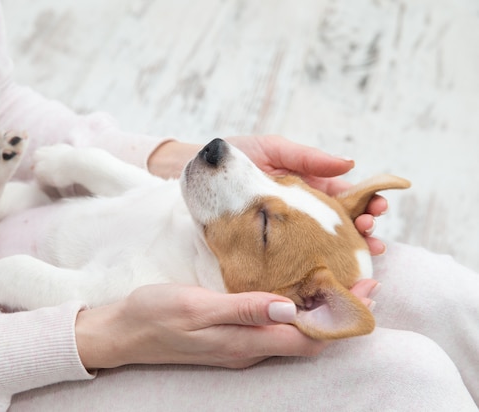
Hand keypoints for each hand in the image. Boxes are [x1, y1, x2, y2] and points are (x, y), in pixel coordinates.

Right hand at [75, 280, 377, 369]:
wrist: (123, 333)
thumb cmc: (155, 315)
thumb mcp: (196, 305)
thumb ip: (243, 309)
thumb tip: (289, 307)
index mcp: (244, 342)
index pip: (308, 338)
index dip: (342, 318)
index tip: (367, 289)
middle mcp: (249, 350)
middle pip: (308, 338)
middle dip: (339, 314)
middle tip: (363, 280)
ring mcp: (240, 346)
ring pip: (293, 334)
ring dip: (320, 312)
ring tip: (337, 280)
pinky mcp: (231, 337)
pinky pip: (274, 329)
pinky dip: (295, 310)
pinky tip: (295, 289)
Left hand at [225, 135, 387, 254]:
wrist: (199, 173)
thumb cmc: (234, 157)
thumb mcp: (272, 148)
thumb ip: (308, 157)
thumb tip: (350, 163)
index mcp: (308, 186)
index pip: (344, 196)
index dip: (366, 202)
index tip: (379, 207)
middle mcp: (302, 211)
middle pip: (342, 223)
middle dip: (364, 228)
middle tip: (372, 233)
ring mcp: (287, 230)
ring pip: (325, 242)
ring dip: (350, 247)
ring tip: (367, 251)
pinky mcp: (270, 247)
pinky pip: (296, 257)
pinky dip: (317, 263)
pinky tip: (332, 270)